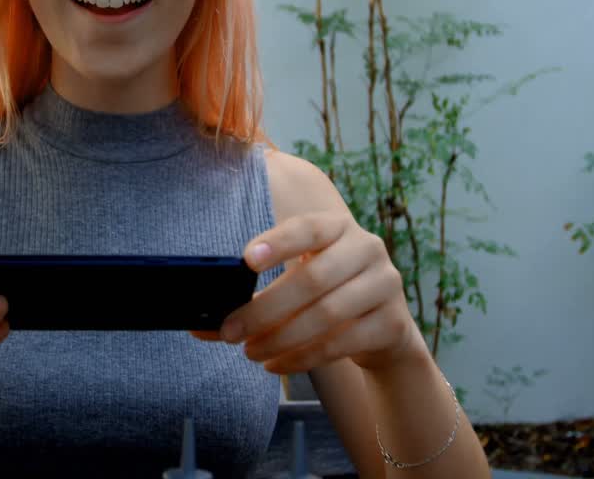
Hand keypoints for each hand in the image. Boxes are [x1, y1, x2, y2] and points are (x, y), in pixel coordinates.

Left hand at [191, 211, 424, 374]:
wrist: (382, 329)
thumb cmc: (325, 298)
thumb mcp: (296, 286)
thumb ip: (253, 297)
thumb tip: (200, 325)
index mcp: (338, 228)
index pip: (308, 228)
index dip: (278, 242)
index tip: (246, 261)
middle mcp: (367, 248)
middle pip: (313, 279)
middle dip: (265, 309)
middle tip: (230, 332)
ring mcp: (386, 285)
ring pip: (327, 314)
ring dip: (281, 338)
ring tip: (250, 352)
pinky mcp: (393, 323)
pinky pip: (341, 343)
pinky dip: (302, 357)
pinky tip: (276, 365)